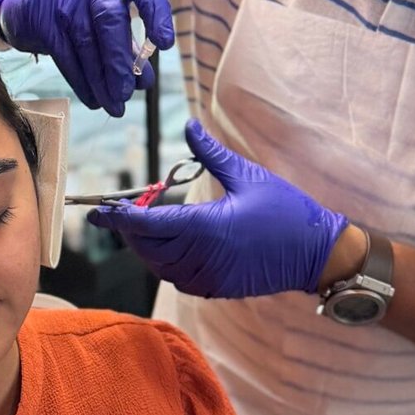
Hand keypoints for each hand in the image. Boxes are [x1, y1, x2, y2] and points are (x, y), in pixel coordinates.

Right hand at [0, 0, 174, 116]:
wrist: (30, 0)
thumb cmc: (83, 8)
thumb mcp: (110, 13)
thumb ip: (129, 43)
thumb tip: (144, 83)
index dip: (156, 13)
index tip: (165, 43)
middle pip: (109, 18)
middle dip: (119, 61)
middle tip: (126, 94)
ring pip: (86, 42)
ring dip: (101, 80)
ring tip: (114, 105)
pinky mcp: (42, 16)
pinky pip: (65, 55)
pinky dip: (81, 81)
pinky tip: (93, 99)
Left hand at [90, 121, 347, 298]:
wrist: (316, 254)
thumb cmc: (286, 212)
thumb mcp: (248, 175)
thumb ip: (211, 154)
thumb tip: (189, 126)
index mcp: (206, 228)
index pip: (149, 224)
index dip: (119, 218)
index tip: (98, 212)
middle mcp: (202, 257)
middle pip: (148, 246)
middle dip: (131, 229)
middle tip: (123, 211)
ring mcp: (209, 278)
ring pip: (159, 265)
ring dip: (146, 247)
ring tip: (145, 224)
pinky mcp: (216, 288)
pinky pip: (177, 277)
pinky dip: (165, 262)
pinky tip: (168, 245)